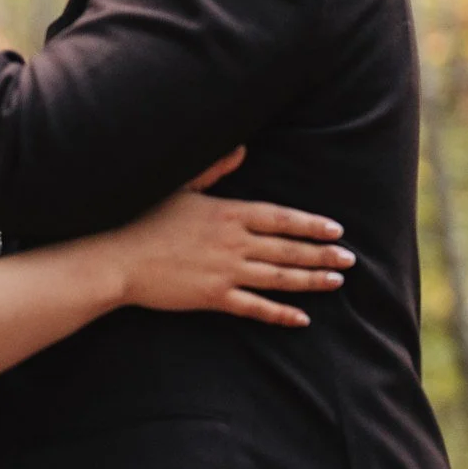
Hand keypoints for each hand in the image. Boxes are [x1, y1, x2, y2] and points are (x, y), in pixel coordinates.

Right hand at [96, 148, 352, 327]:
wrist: (117, 257)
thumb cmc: (145, 218)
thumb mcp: (181, 186)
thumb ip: (214, 169)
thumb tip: (242, 149)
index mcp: (228, 213)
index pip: (281, 218)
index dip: (311, 225)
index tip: (336, 230)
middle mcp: (233, 242)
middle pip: (288, 248)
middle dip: (321, 254)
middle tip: (350, 260)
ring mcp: (225, 271)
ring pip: (279, 277)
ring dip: (310, 280)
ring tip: (336, 282)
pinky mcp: (213, 297)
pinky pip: (255, 308)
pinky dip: (280, 314)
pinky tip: (302, 319)